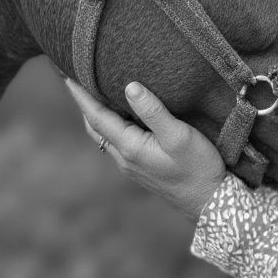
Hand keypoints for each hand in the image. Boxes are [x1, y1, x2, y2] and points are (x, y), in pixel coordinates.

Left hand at [66, 79, 226, 219]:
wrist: (210, 201)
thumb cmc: (197, 166)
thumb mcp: (178, 135)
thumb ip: (154, 111)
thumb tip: (130, 87)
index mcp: (130, 147)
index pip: (97, 117)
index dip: (82, 96)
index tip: (68, 76)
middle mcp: (125, 158)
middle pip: (95, 127)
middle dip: (84, 104)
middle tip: (76, 80)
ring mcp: (132, 165)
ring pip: (105, 136)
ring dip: (96, 115)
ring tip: (94, 94)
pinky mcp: (141, 168)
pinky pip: (117, 142)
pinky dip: (110, 125)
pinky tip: (120, 116)